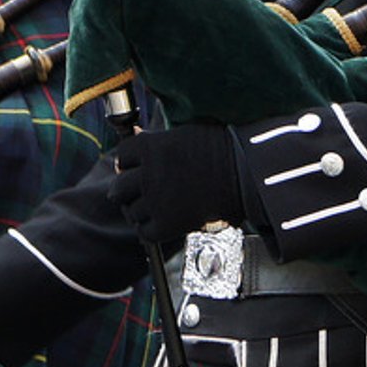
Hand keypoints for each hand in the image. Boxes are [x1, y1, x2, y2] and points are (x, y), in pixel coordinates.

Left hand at [106, 123, 243, 242]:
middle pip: (118, 189)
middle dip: (127, 191)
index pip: (122, 157)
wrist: (248, 174)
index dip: (129, 163)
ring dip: (141, 211)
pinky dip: (152, 230)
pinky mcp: (168, 225)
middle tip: (140, 192)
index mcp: (150, 147)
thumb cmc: (224, 149)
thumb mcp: (185, 133)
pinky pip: (146, 232)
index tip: (137, 167)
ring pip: (132, 213)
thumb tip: (139, 137)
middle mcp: (148, 174)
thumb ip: (159, 141)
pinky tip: (164, 223)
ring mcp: (156, 201)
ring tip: (158, 208)